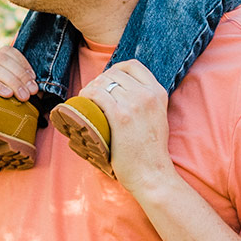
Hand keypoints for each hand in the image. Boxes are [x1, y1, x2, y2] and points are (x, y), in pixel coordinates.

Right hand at [0, 44, 37, 100]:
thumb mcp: (9, 96)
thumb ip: (22, 90)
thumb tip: (39, 90)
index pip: (7, 52)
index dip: (22, 62)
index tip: (33, 78)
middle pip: (2, 59)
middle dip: (20, 75)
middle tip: (32, 92)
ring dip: (12, 81)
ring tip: (23, 96)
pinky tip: (7, 95)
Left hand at [89, 60, 176, 199]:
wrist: (152, 174)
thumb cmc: (150, 152)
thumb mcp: (157, 117)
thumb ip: (146, 102)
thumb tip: (123, 93)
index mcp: (158, 92)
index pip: (132, 65)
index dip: (115, 69)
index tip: (106, 81)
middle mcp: (147, 94)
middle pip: (114, 73)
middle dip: (99, 81)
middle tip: (92, 95)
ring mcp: (134, 104)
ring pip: (103, 82)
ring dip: (90, 88)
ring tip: (86, 101)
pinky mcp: (120, 116)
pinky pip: (96, 94)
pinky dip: (85, 96)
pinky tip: (82, 104)